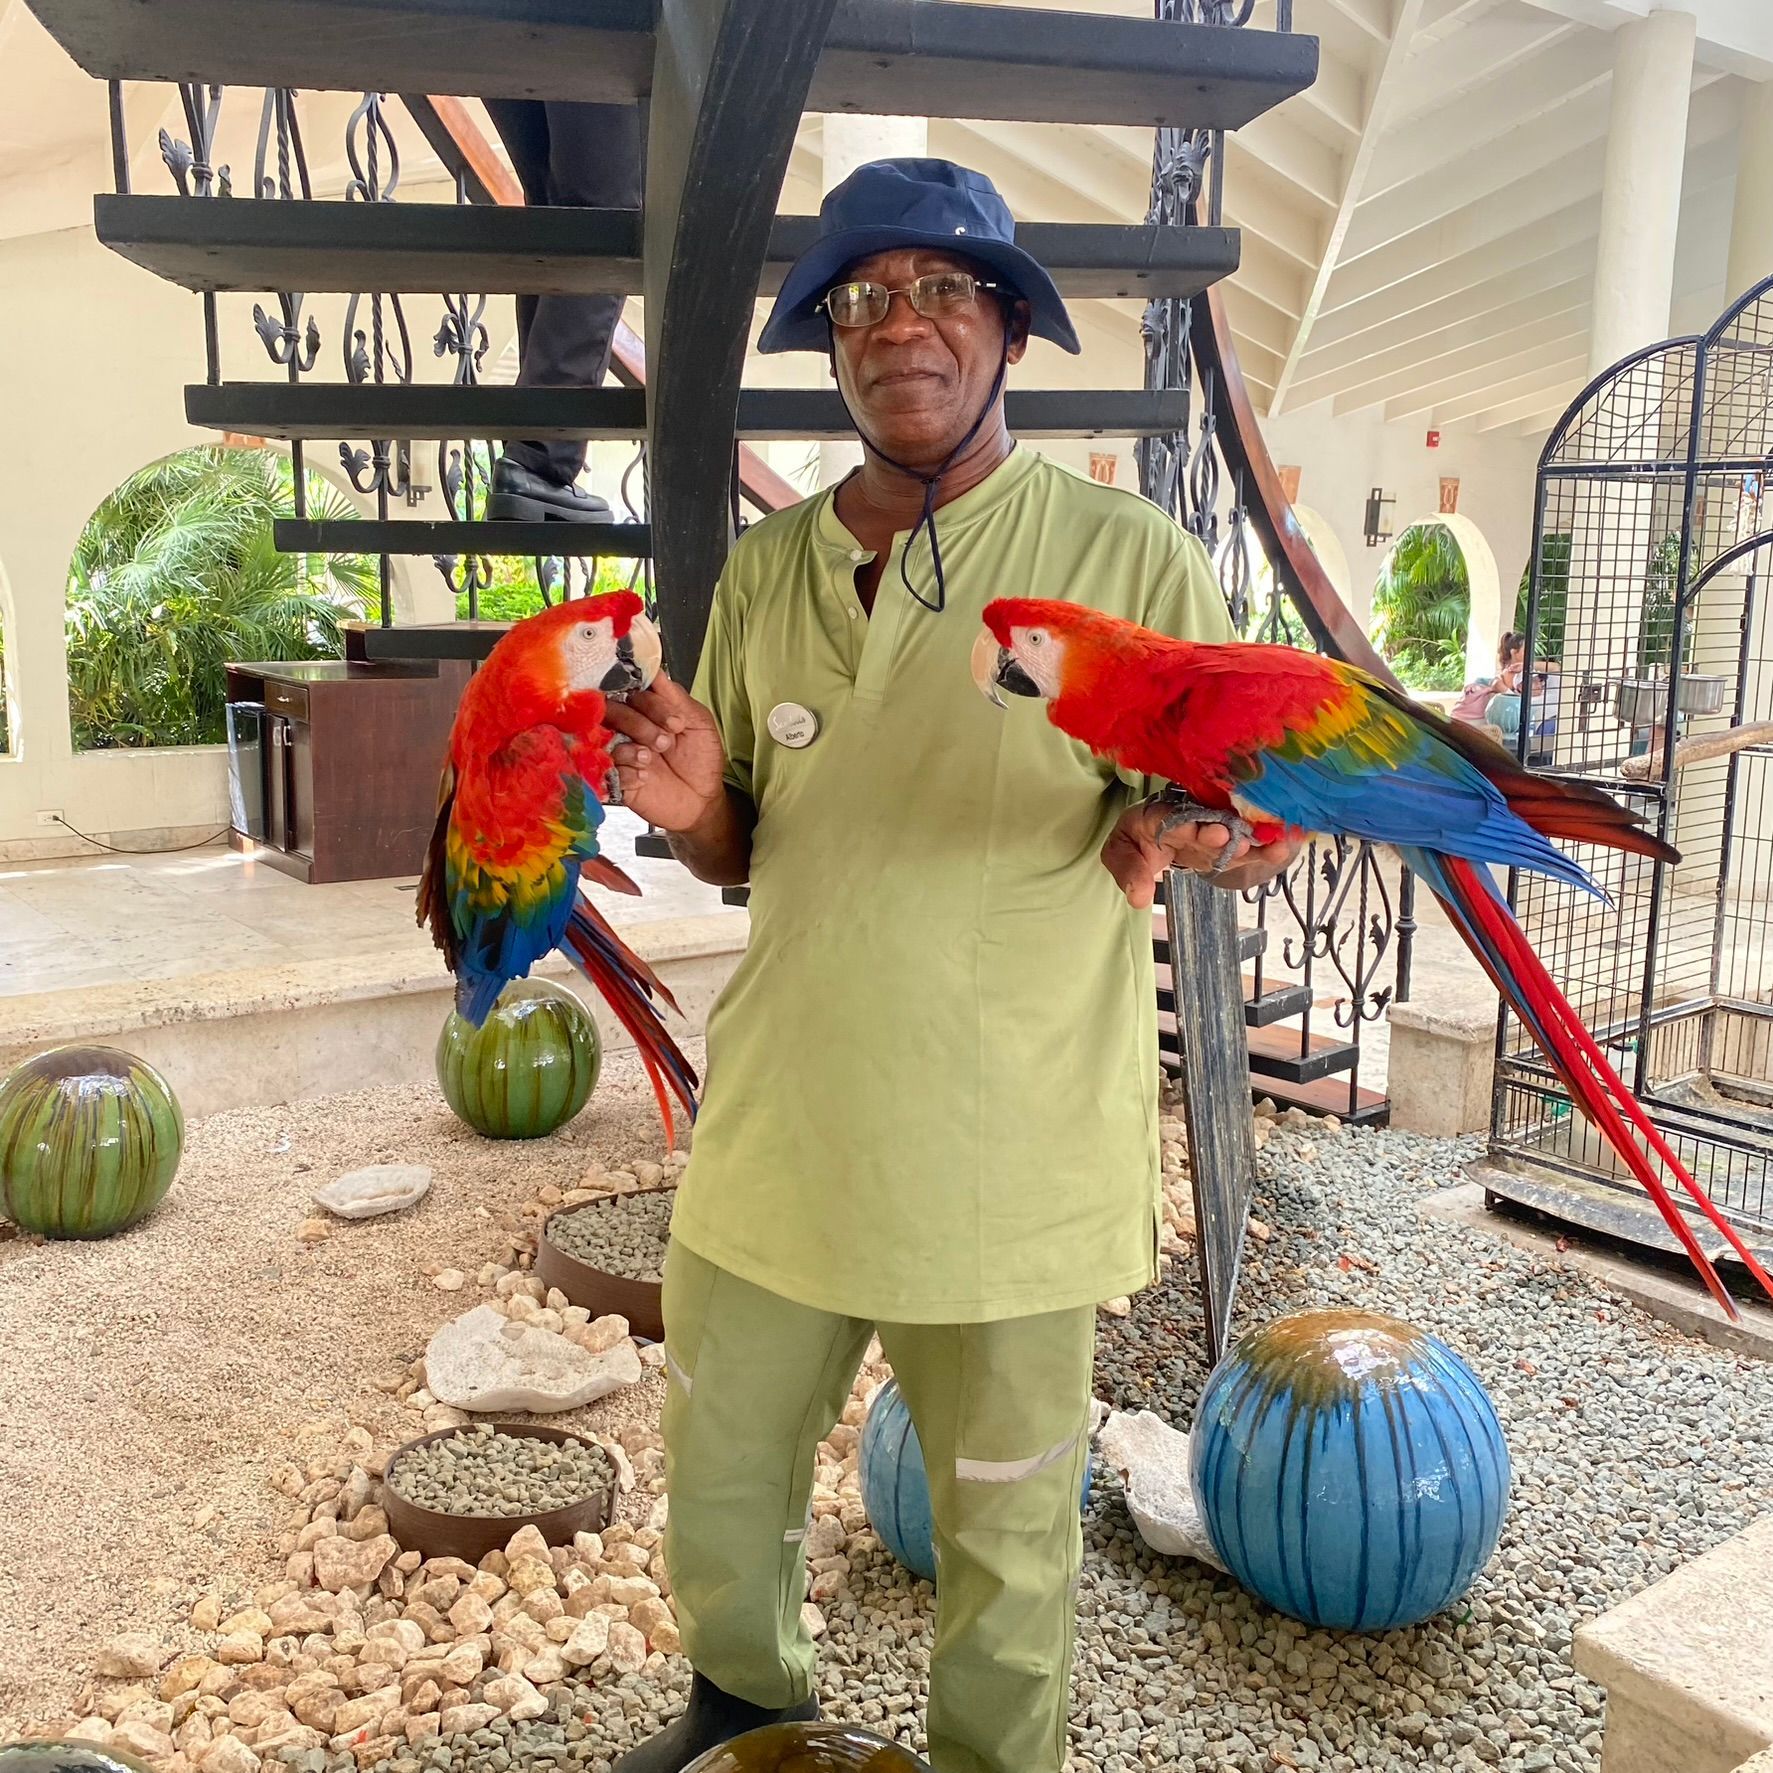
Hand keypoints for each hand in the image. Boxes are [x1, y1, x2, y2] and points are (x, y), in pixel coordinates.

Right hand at [603, 673, 727, 833]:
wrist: (702, 800)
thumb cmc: (700, 759)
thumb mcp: (698, 723)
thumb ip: (676, 698)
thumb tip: (654, 669)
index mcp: (646, 709)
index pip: (634, 691)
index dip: (651, 703)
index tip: (676, 722)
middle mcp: (628, 726)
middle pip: (612, 710)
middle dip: (640, 724)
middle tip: (666, 742)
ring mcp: (619, 751)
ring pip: (605, 738)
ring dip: (632, 748)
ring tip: (652, 760)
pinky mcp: (614, 778)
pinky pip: (606, 769)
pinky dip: (627, 773)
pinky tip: (645, 778)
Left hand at [1101, 803, 1300, 907]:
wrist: (1154, 829)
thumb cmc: (1137, 838)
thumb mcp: (1120, 852)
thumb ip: (1128, 872)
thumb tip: (1139, 898)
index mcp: (1159, 816)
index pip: (1172, 819)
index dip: (1191, 826)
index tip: (1211, 834)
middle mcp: (1190, 818)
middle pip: (1208, 823)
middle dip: (1222, 833)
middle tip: (1235, 840)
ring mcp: (1212, 829)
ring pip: (1234, 832)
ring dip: (1252, 840)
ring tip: (1273, 844)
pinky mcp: (1227, 844)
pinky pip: (1247, 846)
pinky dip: (1266, 848)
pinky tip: (1285, 847)